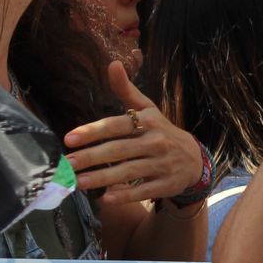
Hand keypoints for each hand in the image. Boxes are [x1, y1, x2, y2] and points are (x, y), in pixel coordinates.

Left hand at [63, 61, 203, 205]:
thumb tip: (113, 63)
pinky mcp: (166, 184)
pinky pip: (144, 190)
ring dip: (103, 178)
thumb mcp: (148, 109)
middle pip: (120, 150)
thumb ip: (127, 90)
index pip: (117, 125)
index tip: (69, 138)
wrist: (195, 158)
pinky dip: (126, 195)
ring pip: (129, 171)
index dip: (93, 131)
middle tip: (68, 164)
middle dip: (92, 157)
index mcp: (148, 122)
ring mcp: (162, 164)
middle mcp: (156, 142)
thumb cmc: (161, 132)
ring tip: (78, 182)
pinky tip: (106, 198)